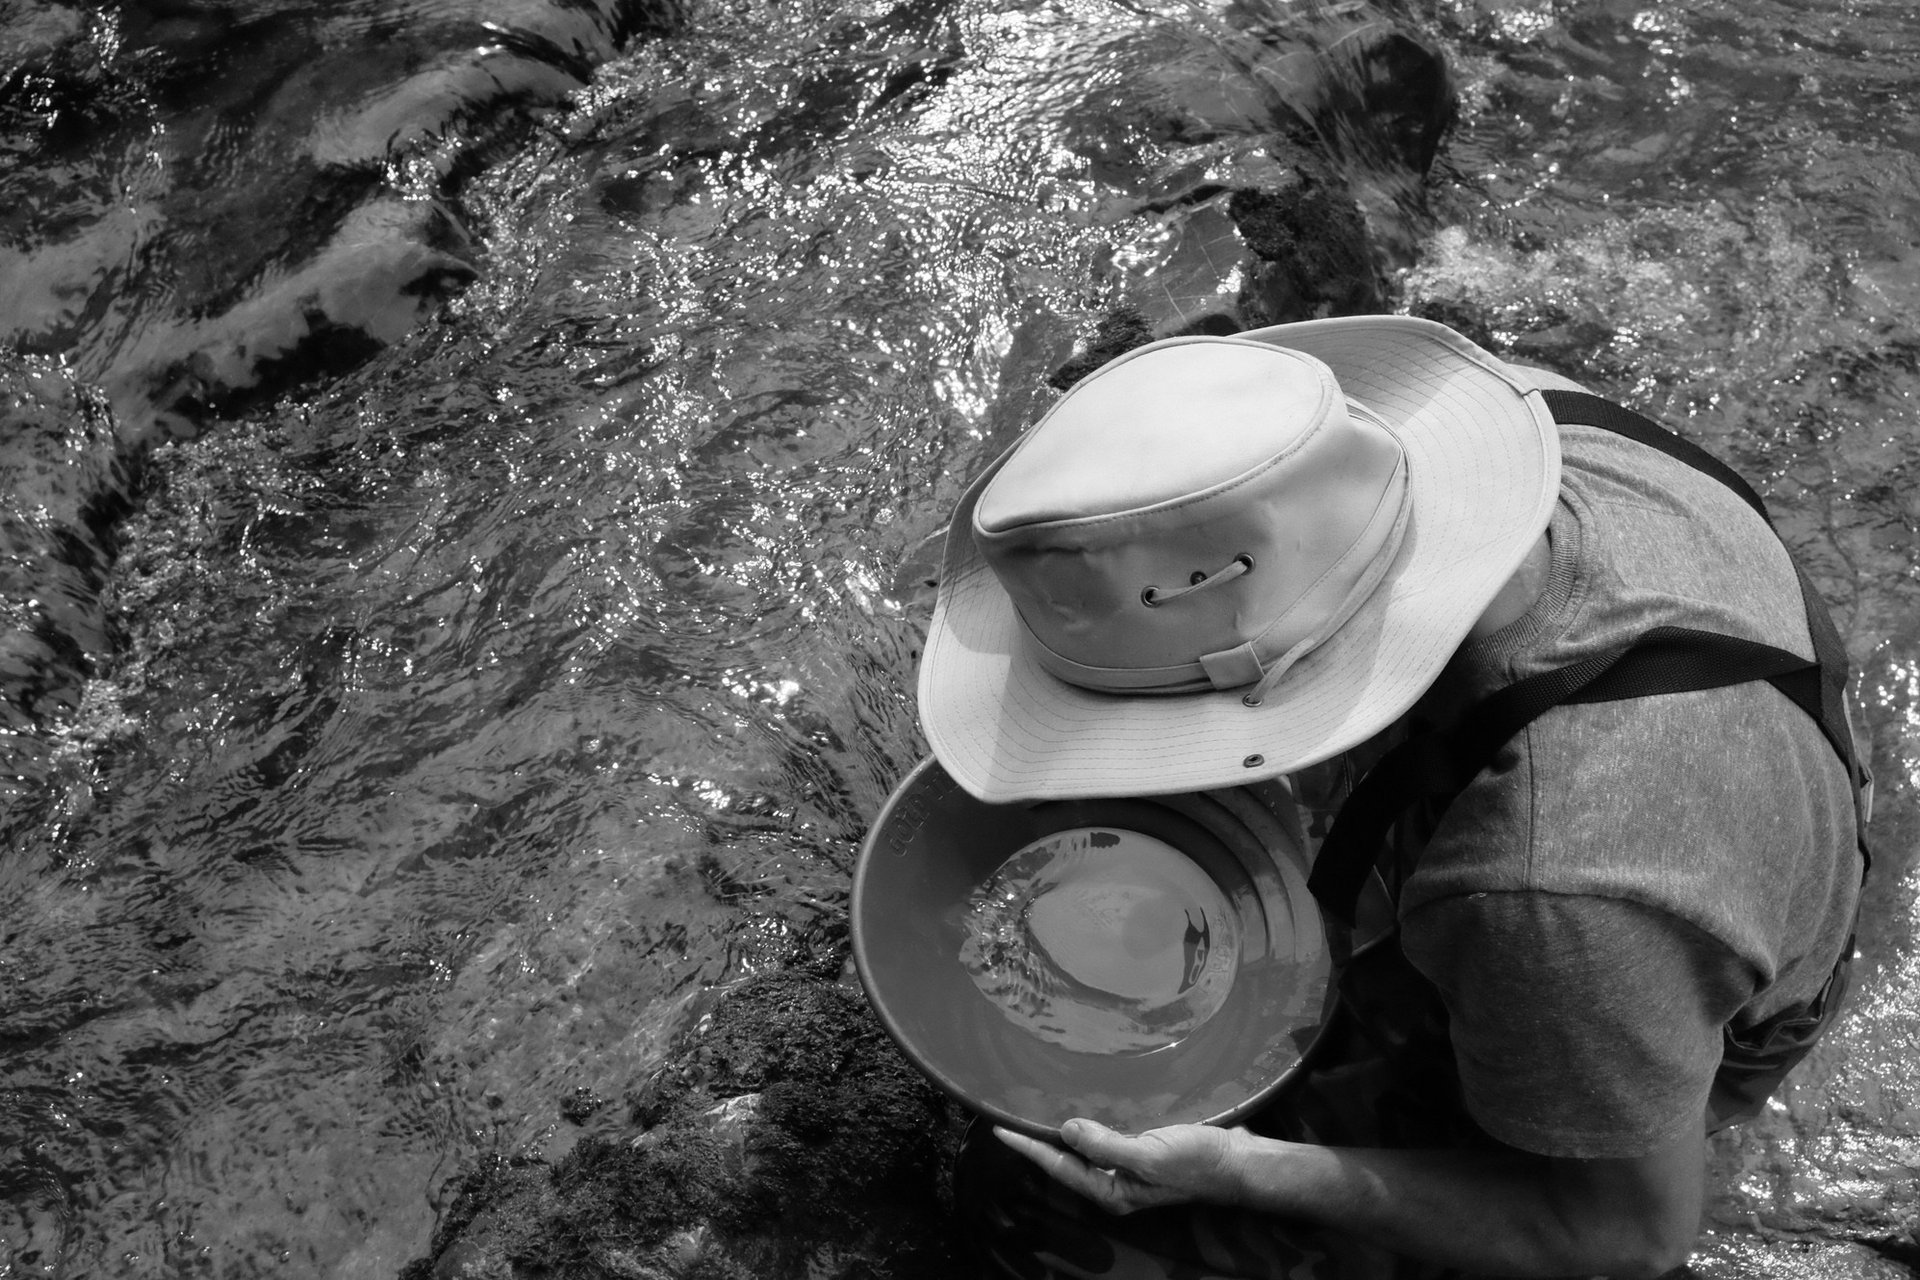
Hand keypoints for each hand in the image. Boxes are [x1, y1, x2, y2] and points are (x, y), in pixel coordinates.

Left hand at [994, 1118, 1245, 1214]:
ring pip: (1086, 1144)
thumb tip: (1066, 1129)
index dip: (1029, 1147)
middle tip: (1012, 1112)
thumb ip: (1107, 1145)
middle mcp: (1115, 1179)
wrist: (1238, 1160)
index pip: (1060, 1165)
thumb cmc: (1197, 1162)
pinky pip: (1107, 1131)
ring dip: (1064, 1125)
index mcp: (1112, 1189)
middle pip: (1068, 1157)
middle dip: (1040, 1138)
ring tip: (1038, 1103)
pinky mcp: (1143, 1144)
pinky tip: (1085, 1099)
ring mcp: (1129, 1163)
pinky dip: (1092, 1117)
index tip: (1000, 1128)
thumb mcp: (1150, 1156)